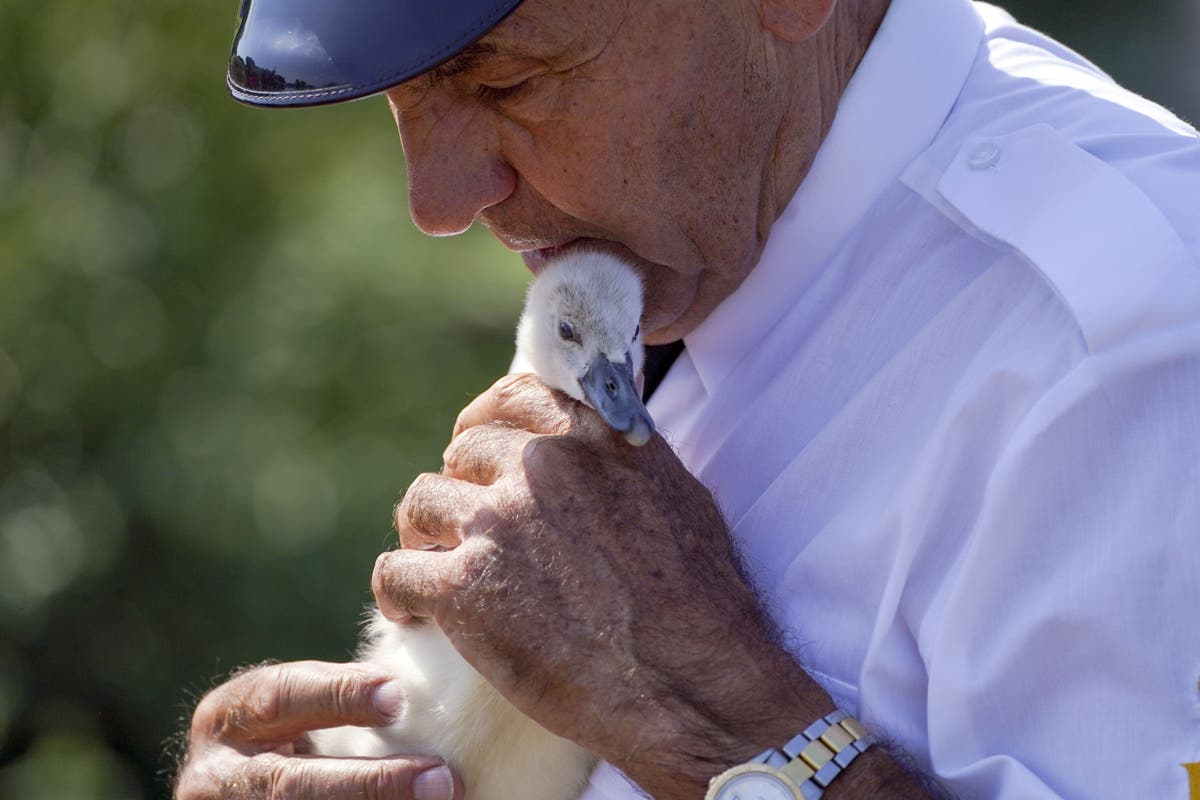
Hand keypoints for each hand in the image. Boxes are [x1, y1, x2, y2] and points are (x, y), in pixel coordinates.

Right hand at [174, 660, 462, 799]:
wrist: (240, 791)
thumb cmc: (284, 737)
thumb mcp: (288, 711)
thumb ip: (335, 697)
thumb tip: (426, 682)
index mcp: (226, 718)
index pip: (280, 697)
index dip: (339, 695)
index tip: (398, 695)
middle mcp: (215, 776)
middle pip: (293, 784)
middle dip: (373, 783)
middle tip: (441, 778)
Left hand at [373, 374, 832, 799]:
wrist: (692, 683)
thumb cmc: (702, 601)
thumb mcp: (678, 494)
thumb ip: (620, 460)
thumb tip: (594, 450)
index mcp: (591, 435)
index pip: (514, 398)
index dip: (487, 423)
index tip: (477, 450)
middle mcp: (538, 465)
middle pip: (463, 454)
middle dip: (462, 486)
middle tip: (466, 526)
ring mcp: (496, 523)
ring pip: (421, 503)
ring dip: (424, 533)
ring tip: (435, 567)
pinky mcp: (464, 589)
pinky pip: (396, 572)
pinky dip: (399, 593)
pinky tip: (414, 613)